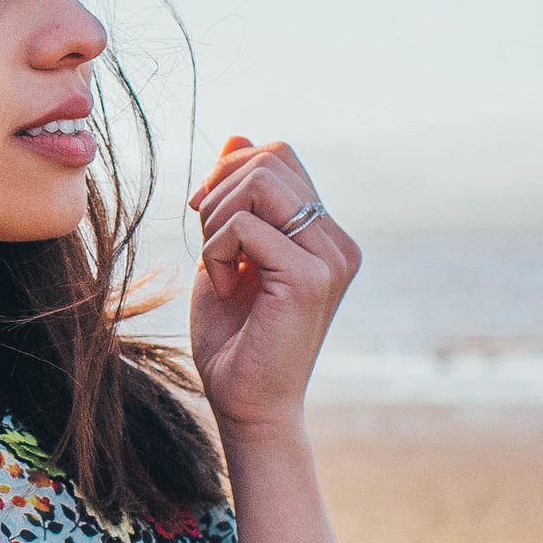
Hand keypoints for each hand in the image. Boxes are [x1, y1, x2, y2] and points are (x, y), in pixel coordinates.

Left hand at [187, 135, 359, 441]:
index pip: (279, 156)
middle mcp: (338, 242)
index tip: (204, 214)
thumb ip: (234, 200)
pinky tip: (226, 287)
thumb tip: (237, 136)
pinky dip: (216, 250)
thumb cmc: (235, 339)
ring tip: (218, 266)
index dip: (229, 170)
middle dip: (218, 190)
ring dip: (216, 220)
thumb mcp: (226, 252)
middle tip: (207, 241)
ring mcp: (330, 258)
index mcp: (325, 234)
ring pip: (259, 182)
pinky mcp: (310, 277)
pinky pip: (245, 226)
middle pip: (269, 159)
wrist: (247, 406)